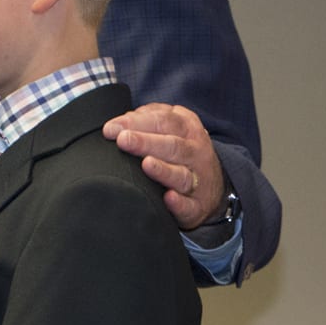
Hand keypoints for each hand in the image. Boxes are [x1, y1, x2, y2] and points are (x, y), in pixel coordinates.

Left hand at [103, 103, 225, 229]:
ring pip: (181, 175)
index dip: (137, 122)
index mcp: (187, 128)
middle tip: (123, 140)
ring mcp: (199, 180)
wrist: (213, 186)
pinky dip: (179, 203)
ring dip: (163, 170)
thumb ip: (149, 118)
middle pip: (172, 145)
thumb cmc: (181, 150)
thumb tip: (121, 122)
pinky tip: (168, 198)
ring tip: (146, 164)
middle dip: (145, 142)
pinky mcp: (197, 206)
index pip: (163, 120)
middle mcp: (195, 152)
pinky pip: (189, 206)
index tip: (112, 128)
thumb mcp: (173, 127)